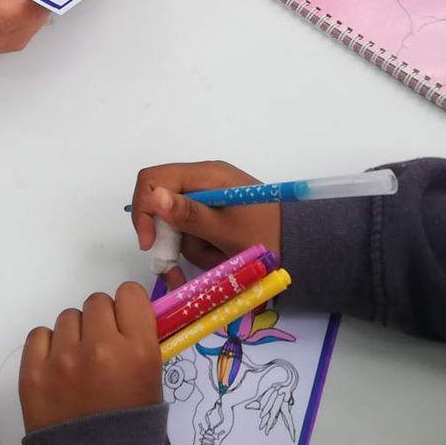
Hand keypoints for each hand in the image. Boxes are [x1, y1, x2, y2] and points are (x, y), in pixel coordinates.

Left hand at [20, 283, 161, 434]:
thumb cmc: (130, 432)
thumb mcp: (152, 383)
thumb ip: (139, 344)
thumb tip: (125, 319)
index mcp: (138, 350)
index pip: (129, 294)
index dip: (127, 309)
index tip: (125, 325)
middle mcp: (100, 347)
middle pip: (96, 303)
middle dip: (100, 323)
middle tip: (100, 351)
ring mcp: (63, 359)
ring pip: (68, 317)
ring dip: (74, 335)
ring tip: (77, 367)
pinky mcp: (32, 372)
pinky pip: (39, 335)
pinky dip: (48, 348)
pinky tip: (56, 371)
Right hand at [129, 161, 278, 278]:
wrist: (301, 246)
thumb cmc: (267, 235)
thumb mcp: (226, 230)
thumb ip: (189, 214)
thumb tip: (154, 196)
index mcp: (206, 174)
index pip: (153, 179)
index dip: (144, 210)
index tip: (150, 244)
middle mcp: (203, 182)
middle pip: (162, 206)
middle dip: (169, 239)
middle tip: (177, 270)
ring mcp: (208, 200)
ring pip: (177, 226)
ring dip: (192, 249)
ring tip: (219, 261)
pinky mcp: (213, 217)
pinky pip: (192, 234)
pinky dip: (202, 251)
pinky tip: (220, 259)